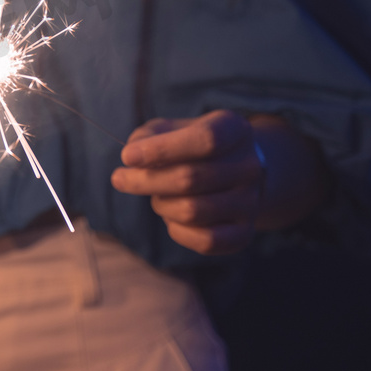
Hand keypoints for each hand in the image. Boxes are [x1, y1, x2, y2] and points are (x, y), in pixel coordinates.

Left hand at [111, 110, 265, 255]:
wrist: (233, 173)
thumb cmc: (191, 147)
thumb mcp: (170, 129)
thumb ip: (147, 137)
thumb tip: (133, 157)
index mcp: (235, 130)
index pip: (205, 139)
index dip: (162, 149)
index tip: (126, 157)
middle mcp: (250, 165)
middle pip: (191, 178)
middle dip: (145, 181)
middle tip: (120, 179)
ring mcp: (250, 201)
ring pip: (193, 211)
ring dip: (161, 205)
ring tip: (156, 196)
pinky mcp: (244, 232)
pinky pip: (206, 241)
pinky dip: (177, 231)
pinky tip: (170, 217)